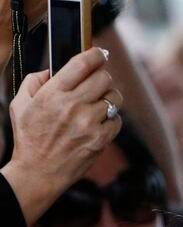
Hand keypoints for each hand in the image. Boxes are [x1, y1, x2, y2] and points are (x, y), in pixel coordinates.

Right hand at [1, 47, 120, 225]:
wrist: (38, 172)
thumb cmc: (29, 137)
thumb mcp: (20, 104)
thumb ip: (34, 81)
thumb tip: (53, 68)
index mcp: (53, 93)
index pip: (82, 63)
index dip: (95, 54)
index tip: (100, 54)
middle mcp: (72, 105)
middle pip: (104, 78)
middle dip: (102, 78)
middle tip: (96, 84)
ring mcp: (89, 123)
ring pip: (115, 98)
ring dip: (109, 98)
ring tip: (97, 105)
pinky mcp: (101, 139)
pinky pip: (118, 119)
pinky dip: (111, 119)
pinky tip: (98, 123)